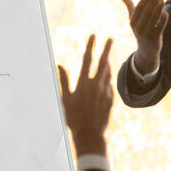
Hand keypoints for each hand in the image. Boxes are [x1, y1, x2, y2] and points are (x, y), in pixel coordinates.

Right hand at [59, 33, 113, 156]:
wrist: (90, 134)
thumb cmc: (74, 118)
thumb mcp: (66, 99)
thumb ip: (64, 81)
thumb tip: (59, 65)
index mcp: (84, 83)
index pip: (87, 60)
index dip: (91, 46)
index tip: (93, 36)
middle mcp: (97, 85)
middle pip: (103, 62)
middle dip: (107, 49)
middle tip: (111, 38)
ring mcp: (106, 91)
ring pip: (108, 72)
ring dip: (108, 62)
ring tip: (108, 55)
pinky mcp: (111, 98)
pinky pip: (110, 84)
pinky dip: (108, 77)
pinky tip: (107, 76)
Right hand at [119, 0, 167, 74]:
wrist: (146, 49)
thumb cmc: (140, 29)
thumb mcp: (134, 19)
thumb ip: (129, 6)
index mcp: (132, 23)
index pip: (138, 9)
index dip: (144, 0)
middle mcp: (138, 28)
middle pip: (145, 12)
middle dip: (152, 2)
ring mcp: (146, 34)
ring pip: (153, 19)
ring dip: (158, 8)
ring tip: (162, 0)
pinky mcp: (155, 38)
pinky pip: (159, 28)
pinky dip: (163, 20)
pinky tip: (166, 13)